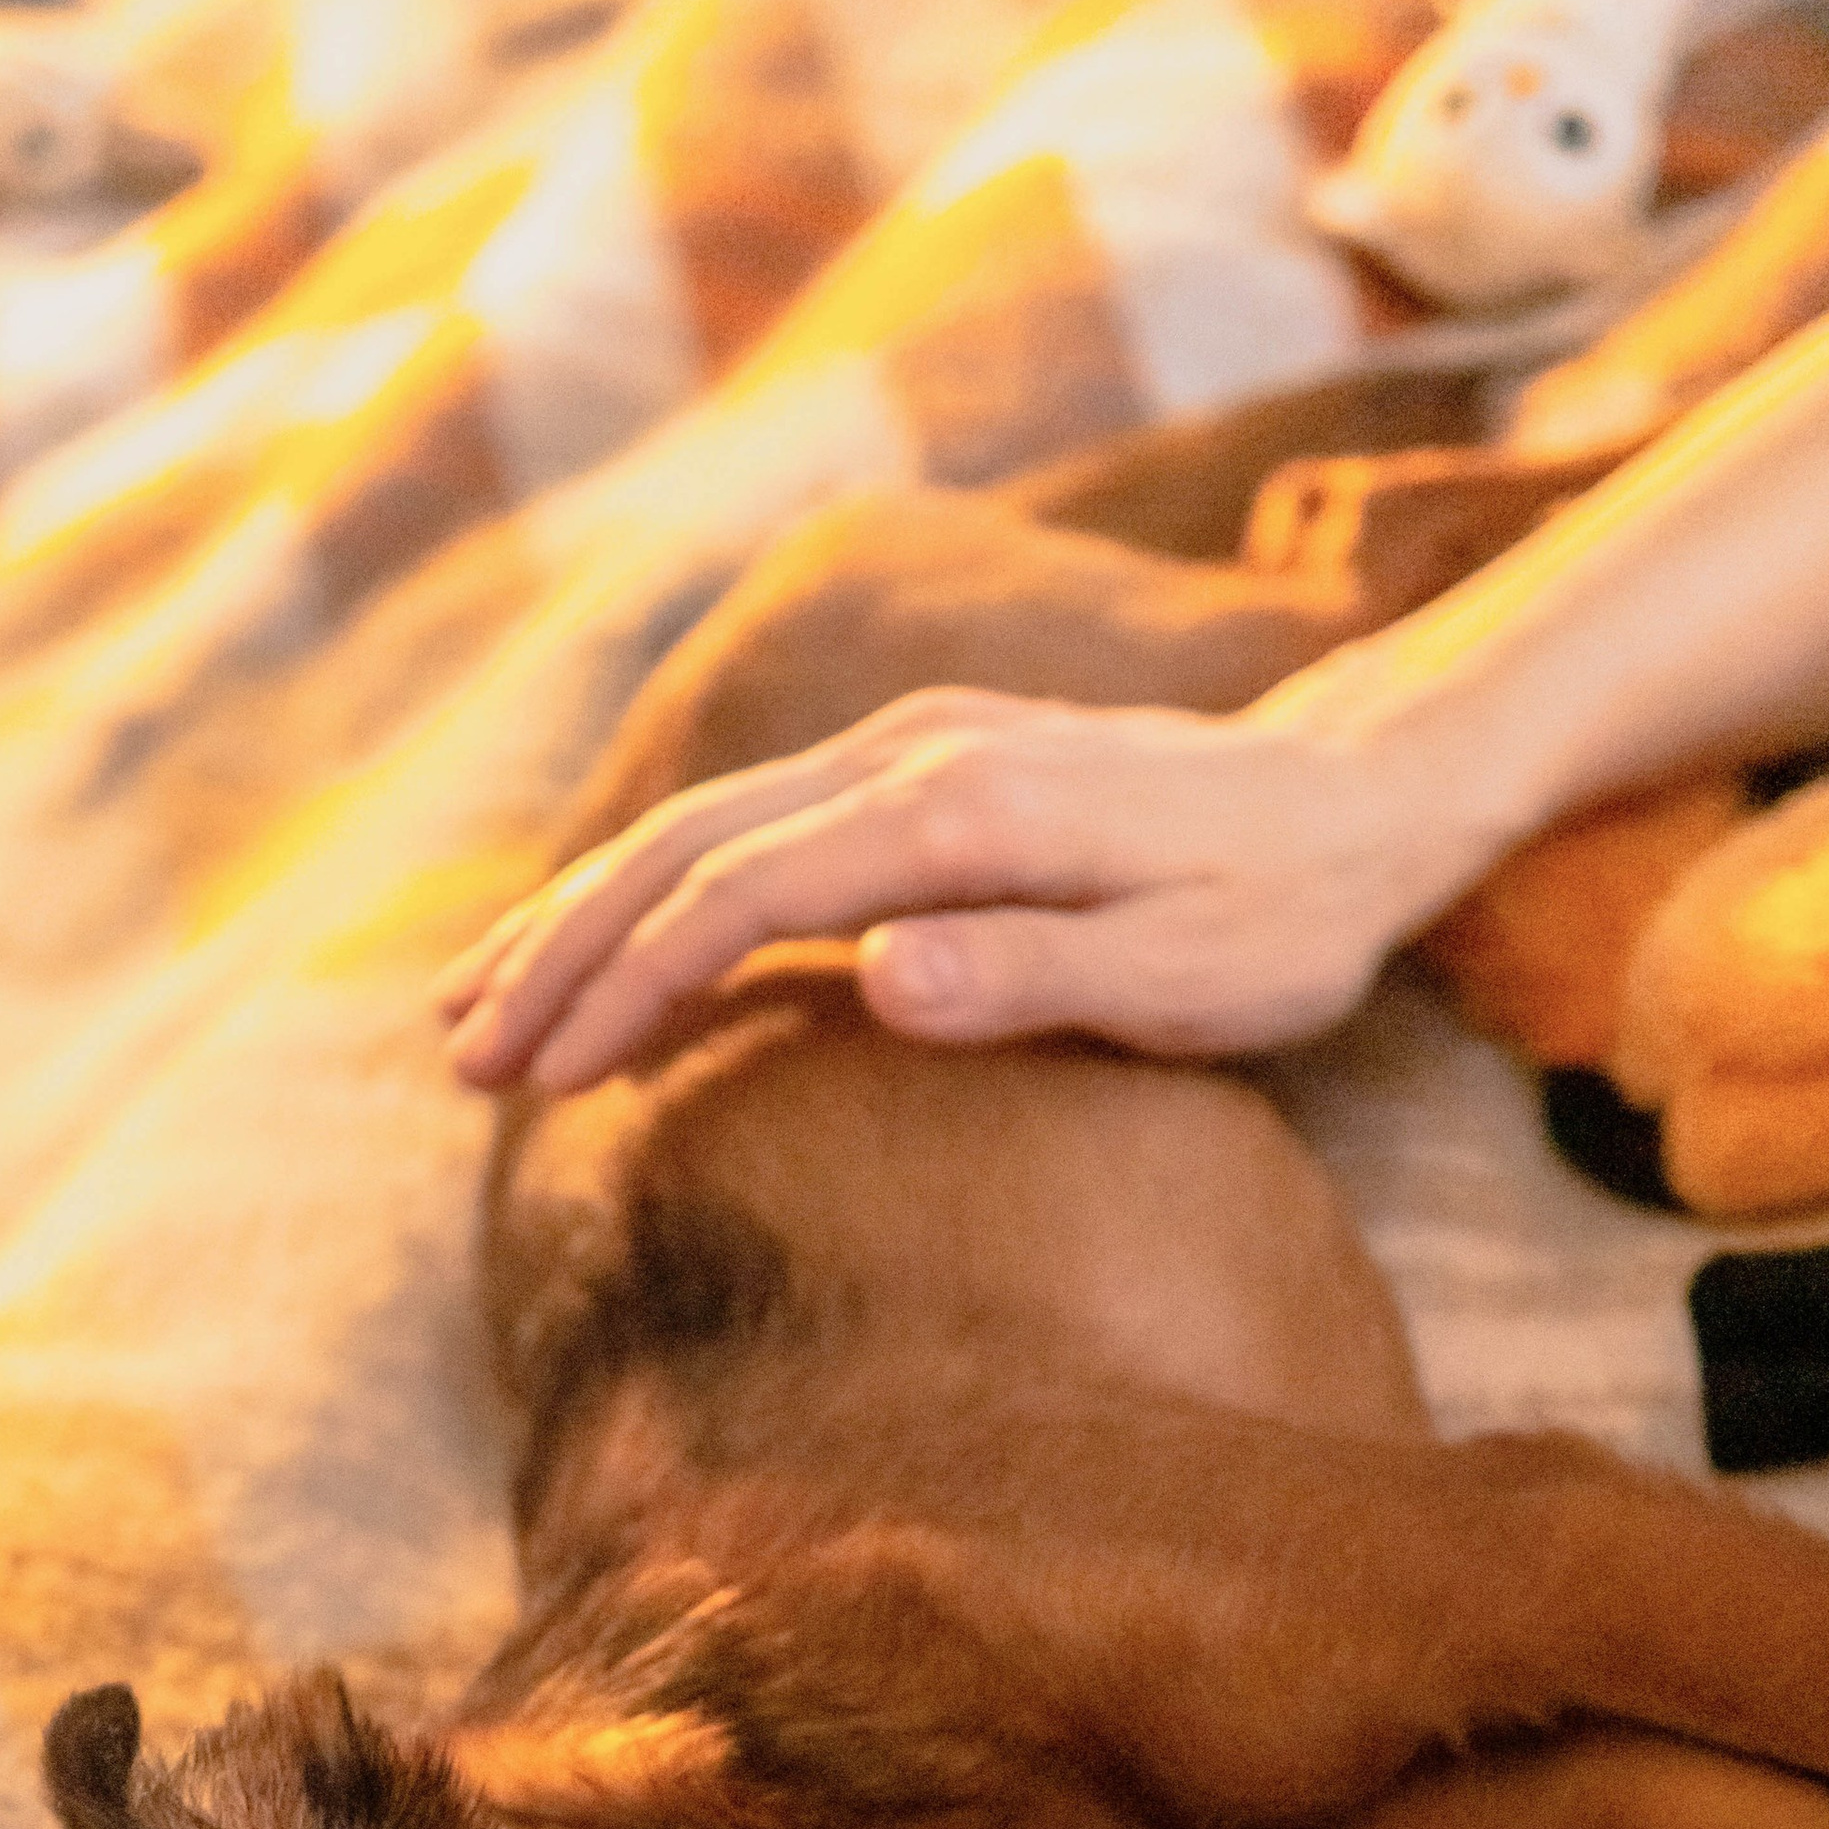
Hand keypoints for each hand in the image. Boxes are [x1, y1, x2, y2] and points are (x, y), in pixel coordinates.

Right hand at [439, 682, 1493, 1094]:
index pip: (738, 895)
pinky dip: (654, 882)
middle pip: (682, 845)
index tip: (545, 1083)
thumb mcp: (1191, 973)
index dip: (627, 987)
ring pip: (699, 822)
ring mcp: (911, 746)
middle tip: (461, 1063)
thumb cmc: (1288, 915)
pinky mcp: (922, 762)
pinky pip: (749, 820)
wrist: (1367, 791)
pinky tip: (607, 941)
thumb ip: (1034, 975)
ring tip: (480, 1006)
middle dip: (559, 954)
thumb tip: (875, 978)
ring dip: (582, 914)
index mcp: (957, 813)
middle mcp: (913, 755)